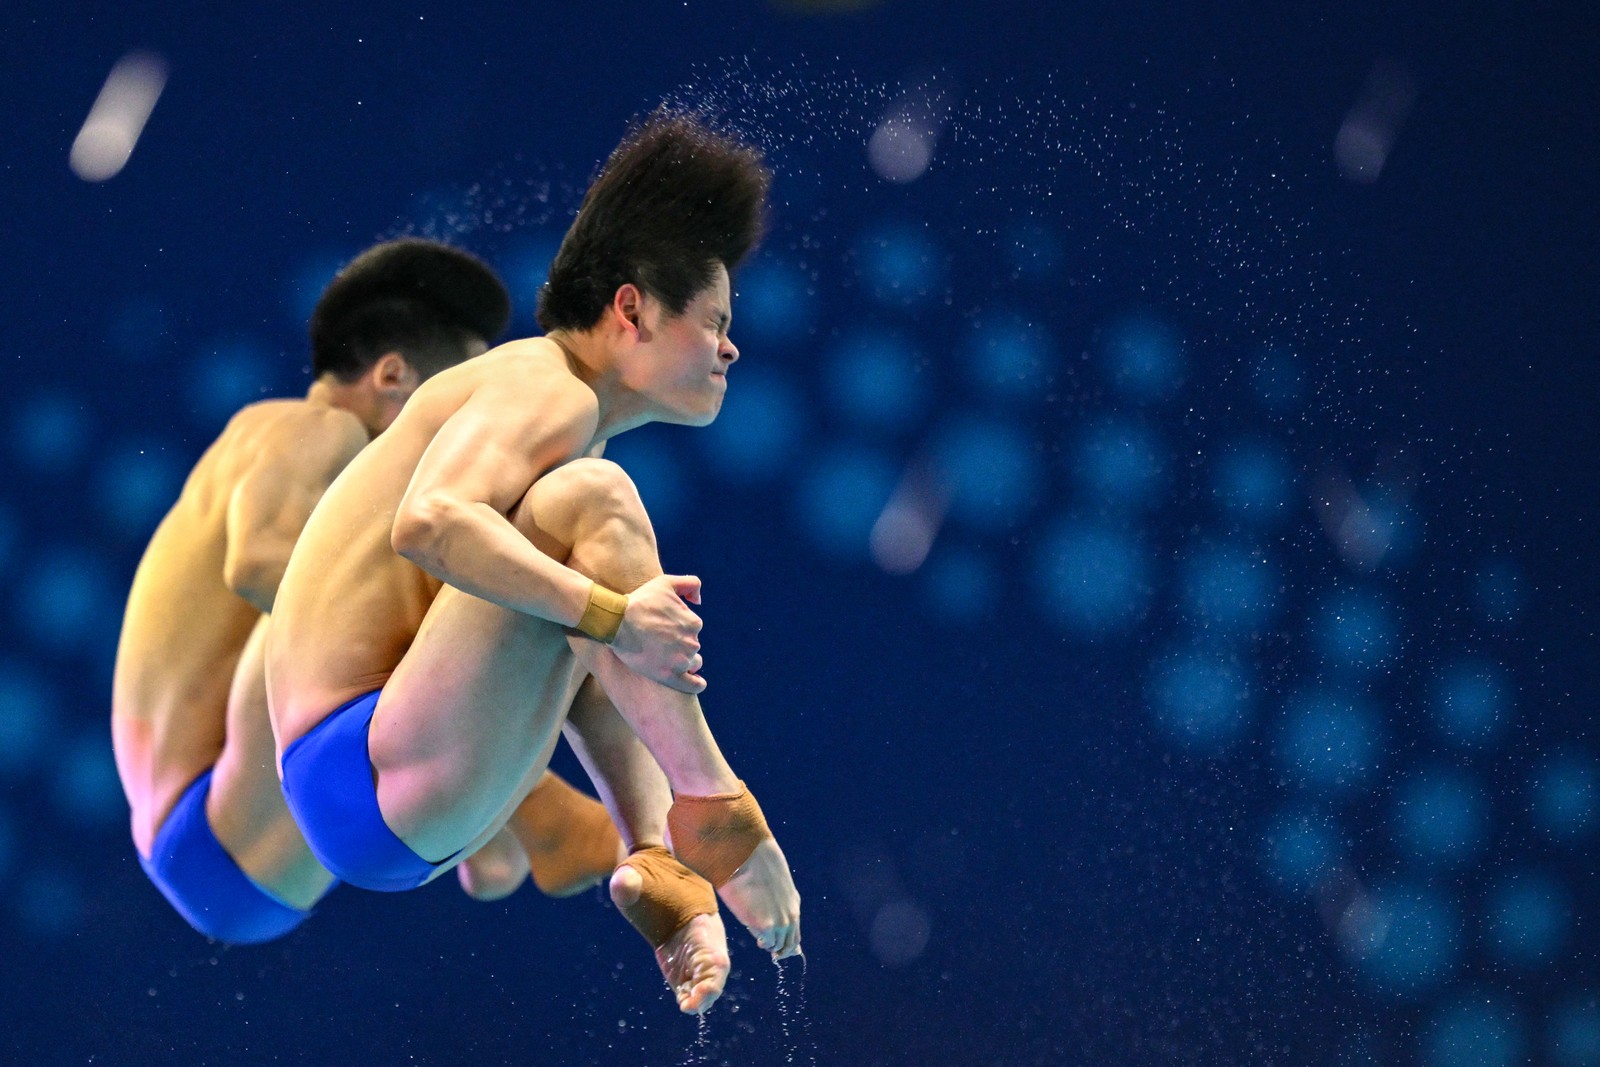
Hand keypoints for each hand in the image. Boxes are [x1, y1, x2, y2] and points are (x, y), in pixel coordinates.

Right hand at [610, 574, 706, 693]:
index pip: (692, 628)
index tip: (663, 627)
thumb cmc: (640, 601)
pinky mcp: (669, 676)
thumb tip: (699, 602)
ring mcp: (681, 661)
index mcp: (694, 623)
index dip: (678, 627)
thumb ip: (691, 584)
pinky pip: (692, 685)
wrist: (617, 621)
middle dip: (679, 644)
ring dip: (683, 661)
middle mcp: (692, 643)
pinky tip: (698, 683)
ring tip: (666, 658)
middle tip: (659, 641)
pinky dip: (697, 685)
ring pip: (691, 663)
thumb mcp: (667, 582)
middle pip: (692, 646)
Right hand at [716, 838, 801, 959]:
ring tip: (756, 931)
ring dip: (767, 943)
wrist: (748, 857)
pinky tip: (752, 930)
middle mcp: (791, 916)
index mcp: (794, 904)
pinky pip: (765, 942)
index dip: (786, 943)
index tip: (777, 947)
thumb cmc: (756, 865)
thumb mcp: (774, 885)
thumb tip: (771, 918)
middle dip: (778, 948)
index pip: (795, 934)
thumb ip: (778, 902)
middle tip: (766, 946)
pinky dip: (760, 940)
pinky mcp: (765, 926)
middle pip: (789, 944)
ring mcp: (779, 923)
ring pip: (776, 946)